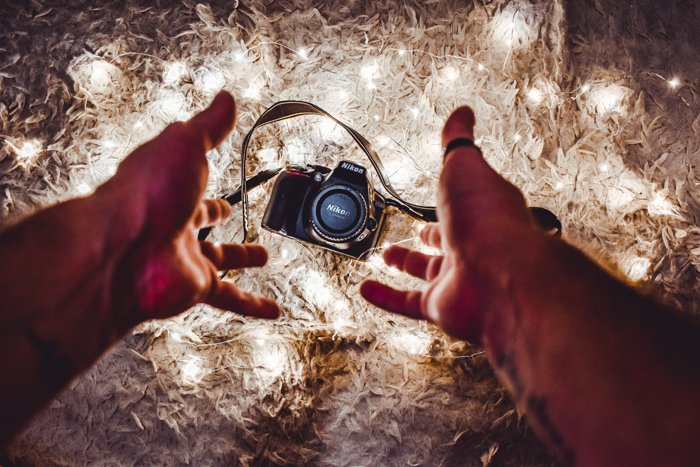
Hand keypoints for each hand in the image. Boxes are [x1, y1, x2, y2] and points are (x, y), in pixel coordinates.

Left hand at [100, 91, 279, 325]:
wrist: (122, 249)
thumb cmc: (145, 193)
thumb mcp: (184, 144)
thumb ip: (209, 125)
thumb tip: (225, 99)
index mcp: (168, 188)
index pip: (189, 181)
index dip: (204, 179)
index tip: (216, 180)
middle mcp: (173, 223)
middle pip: (201, 221)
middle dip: (217, 217)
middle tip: (231, 214)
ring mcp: (183, 256)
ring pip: (218, 260)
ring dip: (241, 260)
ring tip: (263, 258)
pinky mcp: (193, 286)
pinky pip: (229, 297)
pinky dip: (253, 305)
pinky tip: (272, 309)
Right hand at [360, 107, 539, 342]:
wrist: (500, 277)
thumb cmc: (488, 221)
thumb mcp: (466, 165)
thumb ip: (458, 141)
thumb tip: (462, 113)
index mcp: (482, 212)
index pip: (465, 202)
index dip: (450, 197)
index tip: (438, 192)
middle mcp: (474, 246)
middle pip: (448, 241)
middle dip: (430, 235)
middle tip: (415, 230)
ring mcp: (458, 279)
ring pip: (427, 272)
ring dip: (405, 264)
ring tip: (386, 254)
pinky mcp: (441, 306)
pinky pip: (408, 303)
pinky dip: (385, 297)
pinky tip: (368, 289)